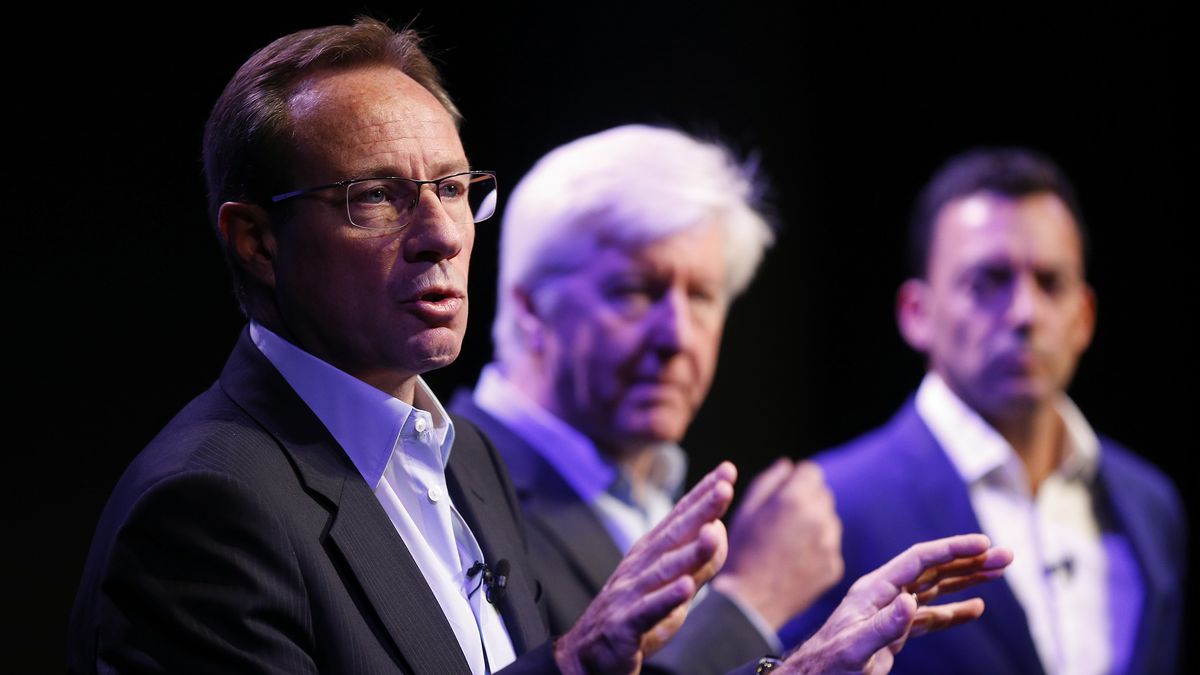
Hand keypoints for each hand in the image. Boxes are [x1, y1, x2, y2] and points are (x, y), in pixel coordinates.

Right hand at [554, 462, 736, 674]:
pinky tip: (685, 588)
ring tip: (713, 533)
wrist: (588, 654)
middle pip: (675, 535)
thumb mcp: (673, 586)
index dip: (702, 494)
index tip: (726, 470)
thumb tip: (720, 529)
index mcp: (652, 553)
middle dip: (700, 510)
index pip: (680, 518)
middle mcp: (642, 567)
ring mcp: (632, 594)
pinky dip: (666, 599)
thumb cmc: (635, 615)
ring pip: (664, 570)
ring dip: (690, 551)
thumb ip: (698, 562)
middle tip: (724, 487)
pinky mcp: (626, 625)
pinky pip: (648, 611)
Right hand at [713, 458, 842, 628]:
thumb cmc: (742, 552)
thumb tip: (787, 464)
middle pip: (823, 494)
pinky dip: (818, 549)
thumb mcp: (746, 510)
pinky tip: (796, 561)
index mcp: (794, 499)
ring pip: (829, 520)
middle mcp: (818, 517)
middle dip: (806, 500)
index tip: (786, 492)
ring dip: (815, 523)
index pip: (811, 471)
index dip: (797, 479)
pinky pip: (831, 546)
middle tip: (784, 520)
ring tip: (788, 543)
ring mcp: (830, 543)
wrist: (751, 600)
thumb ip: (769, 481)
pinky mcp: (835, 566)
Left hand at [777, 534, 1011, 674]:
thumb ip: (884, 625)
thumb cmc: (830, 662)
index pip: (920, 560)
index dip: (952, 549)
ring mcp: (892, 611)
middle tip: (1007, 555)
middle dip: (970, 561)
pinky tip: (976, 608)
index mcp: (876, 588)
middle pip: (934, 569)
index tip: (983, 544)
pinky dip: (954, 612)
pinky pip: (931, 616)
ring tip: (999, 572)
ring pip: (936, 589)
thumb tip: (910, 600)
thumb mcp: (856, 646)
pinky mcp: (896, 630)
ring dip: (967, 580)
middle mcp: (886, 593)